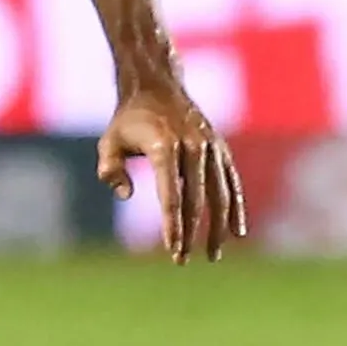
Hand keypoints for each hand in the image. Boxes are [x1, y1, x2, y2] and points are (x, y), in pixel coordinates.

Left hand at [100, 82, 242, 262]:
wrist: (157, 86)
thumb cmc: (129, 120)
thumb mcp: (109, 141)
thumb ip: (109, 168)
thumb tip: (125, 194)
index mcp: (165, 146)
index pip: (170, 194)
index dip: (172, 225)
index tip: (172, 249)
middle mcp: (193, 146)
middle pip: (196, 199)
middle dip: (190, 232)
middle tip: (182, 259)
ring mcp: (211, 147)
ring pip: (220, 194)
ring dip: (218, 228)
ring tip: (212, 255)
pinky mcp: (221, 149)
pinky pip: (232, 182)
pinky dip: (237, 208)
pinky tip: (237, 233)